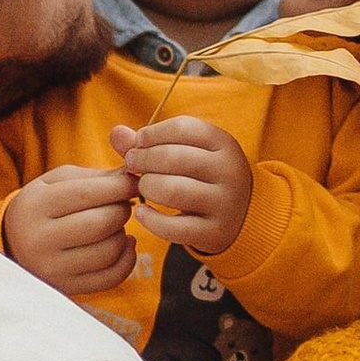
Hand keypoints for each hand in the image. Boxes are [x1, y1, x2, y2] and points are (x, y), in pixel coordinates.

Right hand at [3, 164, 138, 296]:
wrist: (13, 243)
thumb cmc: (43, 205)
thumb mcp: (58, 183)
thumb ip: (96, 178)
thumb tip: (134, 178)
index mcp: (36, 206)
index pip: (87, 194)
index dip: (119, 187)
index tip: (134, 183)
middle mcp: (40, 240)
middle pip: (101, 223)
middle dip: (121, 210)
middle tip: (121, 204)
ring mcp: (52, 268)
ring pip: (109, 251)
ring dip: (122, 234)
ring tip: (115, 225)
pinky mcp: (67, 287)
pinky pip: (111, 277)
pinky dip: (126, 259)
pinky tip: (123, 245)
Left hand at [112, 118, 254, 258]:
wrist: (243, 217)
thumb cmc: (204, 178)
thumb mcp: (189, 154)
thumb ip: (151, 143)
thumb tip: (116, 133)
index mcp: (224, 144)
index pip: (183, 127)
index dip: (153, 133)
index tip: (138, 142)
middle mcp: (229, 171)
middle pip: (174, 157)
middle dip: (143, 160)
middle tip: (131, 165)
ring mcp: (224, 203)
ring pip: (172, 190)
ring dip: (147, 187)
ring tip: (142, 187)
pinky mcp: (214, 232)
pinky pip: (173, 227)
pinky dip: (150, 220)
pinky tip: (142, 213)